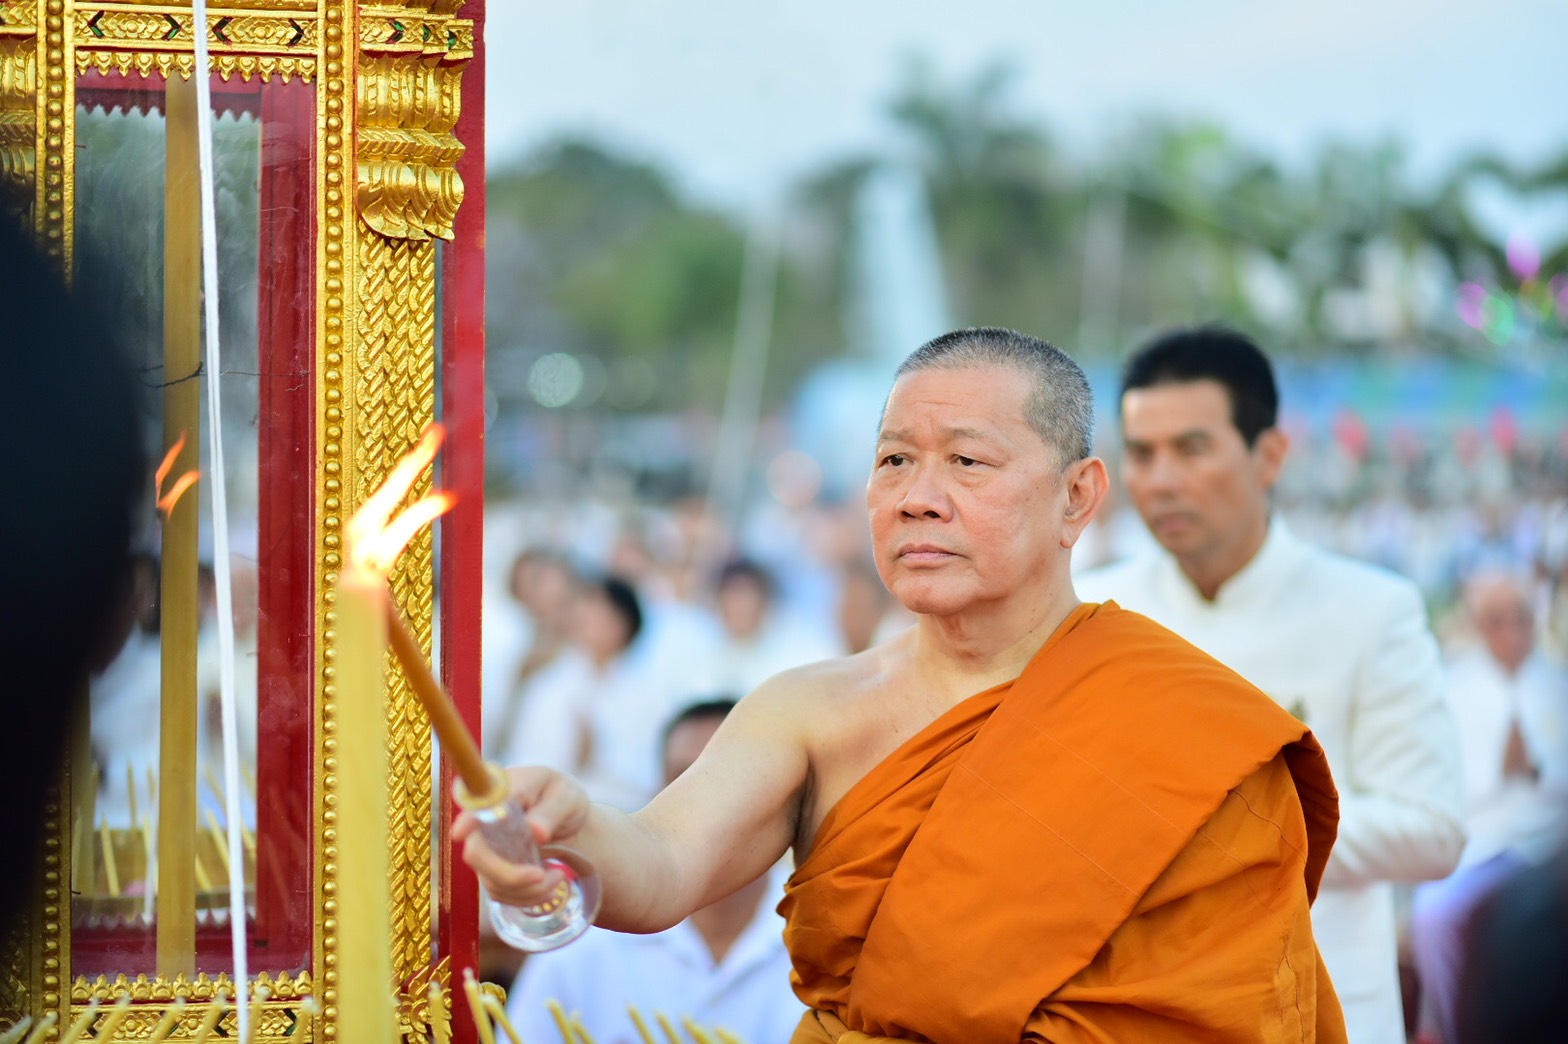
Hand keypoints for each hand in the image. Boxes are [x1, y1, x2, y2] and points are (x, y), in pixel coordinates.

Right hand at [454, 766, 590, 907]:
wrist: (569, 820)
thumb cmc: (563, 799)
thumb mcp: (566, 797)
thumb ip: (551, 810)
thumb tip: (534, 831)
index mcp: (501, 791)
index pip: (478, 804)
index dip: (467, 818)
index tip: (462, 831)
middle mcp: (485, 821)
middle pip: (476, 853)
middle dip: (508, 874)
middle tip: (541, 876)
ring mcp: (487, 848)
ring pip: (492, 880)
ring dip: (528, 889)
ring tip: (558, 876)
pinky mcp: (493, 870)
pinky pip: (502, 893)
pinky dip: (529, 896)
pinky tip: (550, 884)